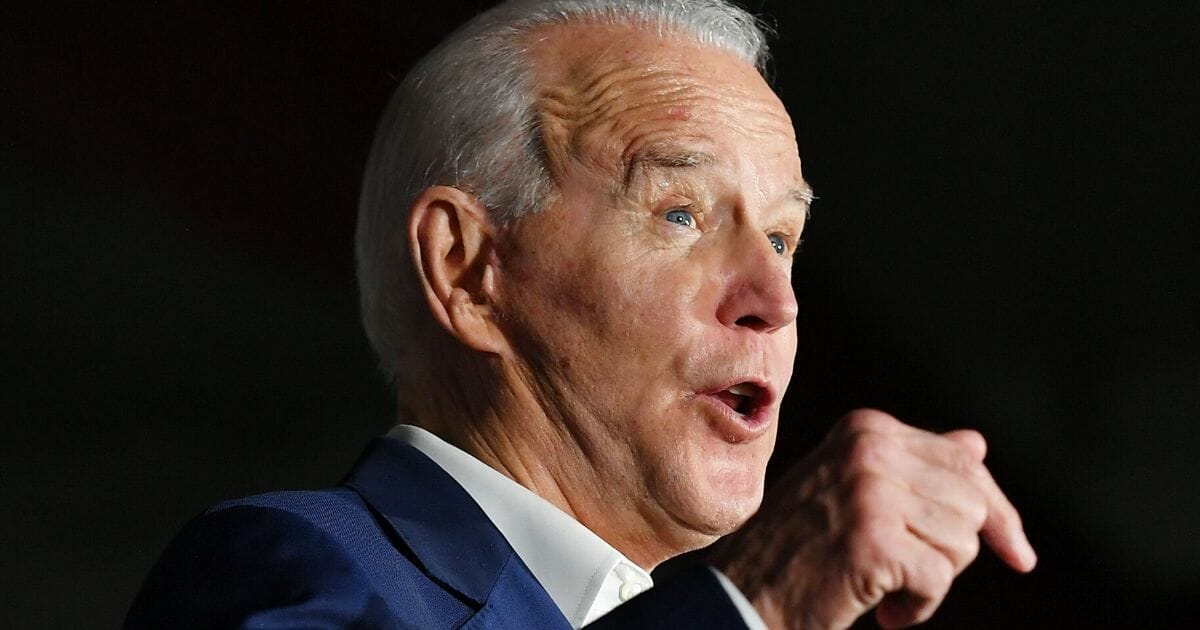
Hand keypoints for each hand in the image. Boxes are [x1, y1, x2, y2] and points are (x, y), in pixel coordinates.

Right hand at [710, 409, 1035, 628]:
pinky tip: (883, 613)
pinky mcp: (872, 540)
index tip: (1018, 553)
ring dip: (931, 581)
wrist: (742, 593)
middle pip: (972, 504)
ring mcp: (869, 492)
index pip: (966, 464)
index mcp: (866, 429)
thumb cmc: (798, 548)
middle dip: (953, 551)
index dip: (999, 515)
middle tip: (908, 573)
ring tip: (884, 588)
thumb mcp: (854, 493)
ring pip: (962, 543)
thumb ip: (914, 466)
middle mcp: (869, 449)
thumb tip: (976, 444)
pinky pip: (938, 579)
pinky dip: (918, 608)